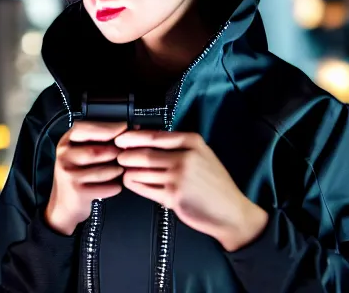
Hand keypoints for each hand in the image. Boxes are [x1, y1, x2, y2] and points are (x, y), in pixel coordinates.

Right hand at [45, 121, 127, 235]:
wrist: (64, 206)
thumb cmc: (78, 174)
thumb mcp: (80, 152)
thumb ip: (98, 139)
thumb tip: (128, 128)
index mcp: (66, 142)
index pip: (84, 128)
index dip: (106, 127)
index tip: (125, 126)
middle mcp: (64, 156)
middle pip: (95, 150)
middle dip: (115, 151)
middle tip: (127, 152)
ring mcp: (68, 175)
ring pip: (102, 170)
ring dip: (117, 170)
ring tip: (121, 169)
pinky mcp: (77, 192)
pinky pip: (105, 187)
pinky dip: (115, 186)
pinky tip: (116, 185)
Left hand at [114, 130, 267, 251]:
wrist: (231, 212)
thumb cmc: (214, 182)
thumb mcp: (202, 154)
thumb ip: (177, 145)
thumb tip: (145, 136)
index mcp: (192, 142)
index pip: (154, 136)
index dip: (133, 137)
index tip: (120, 138)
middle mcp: (185, 157)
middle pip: (144, 154)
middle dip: (126, 155)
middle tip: (117, 155)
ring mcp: (178, 178)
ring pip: (141, 171)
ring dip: (128, 170)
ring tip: (123, 169)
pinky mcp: (173, 197)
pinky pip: (145, 188)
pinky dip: (134, 184)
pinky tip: (130, 181)